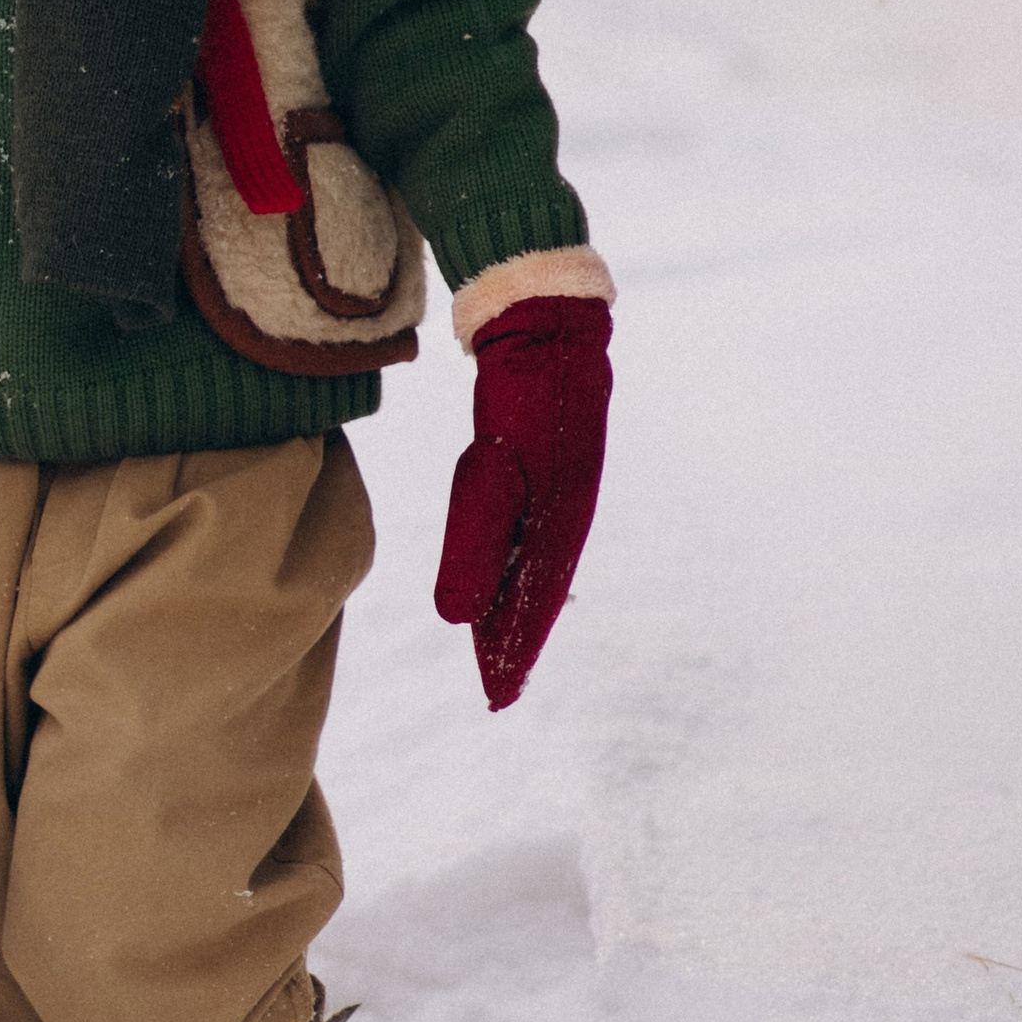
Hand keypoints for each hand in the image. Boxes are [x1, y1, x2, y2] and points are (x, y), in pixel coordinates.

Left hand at [434, 297, 611, 709]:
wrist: (547, 326)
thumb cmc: (523, 395)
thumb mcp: (492, 469)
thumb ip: (475, 539)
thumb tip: (454, 618)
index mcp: (562, 520)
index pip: (535, 602)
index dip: (515, 649)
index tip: (498, 696)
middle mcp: (567, 511)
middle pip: (539, 590)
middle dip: (517, 640)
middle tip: (497, 691)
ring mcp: (561, 488)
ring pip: (534, 563)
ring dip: (514, 605)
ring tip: (494, 648)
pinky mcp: (546, 467)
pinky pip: (530, 533)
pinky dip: (515, 564)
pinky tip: (501, 575)